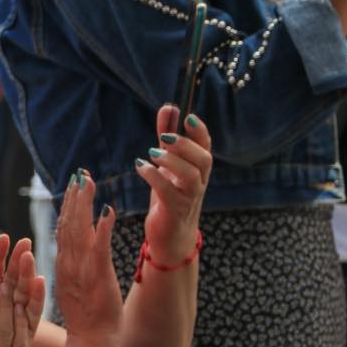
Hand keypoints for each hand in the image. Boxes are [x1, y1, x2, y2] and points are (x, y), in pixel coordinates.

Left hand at [0, 234, 44, 346]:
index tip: (4, 239)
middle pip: (9, 282)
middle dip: (15, 262)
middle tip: (25, 241)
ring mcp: (11, 328)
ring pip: (21, 296)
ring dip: (26, 275)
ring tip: (31, 256)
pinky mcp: (21, 342)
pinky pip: (31, 318)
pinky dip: (35, 300)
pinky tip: (40, 282)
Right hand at [53, 170, 121, 339]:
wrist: (91, 341)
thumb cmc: (87, 318)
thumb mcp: (77, 286)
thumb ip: (75, 263)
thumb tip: (81, 242)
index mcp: (64, 264)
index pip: (63, 228)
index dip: (68, 204)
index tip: (74, 183)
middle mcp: (69, 263)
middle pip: (68, 223)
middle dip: (74, 196)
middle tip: (80, 172)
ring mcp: (82, 268)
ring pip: (80, 229)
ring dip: (83, 204)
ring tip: (88, 182)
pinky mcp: (98, 276)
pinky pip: (100, 247)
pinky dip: (103, 228)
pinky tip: (108, 210)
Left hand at [135, 104, 211, 266]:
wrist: (170, 238)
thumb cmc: (170, 199)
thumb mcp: (168, 166)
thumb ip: (166, 140)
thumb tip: (168, 108)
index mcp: (198, 170)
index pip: (206, 146)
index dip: (200, 131)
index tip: (188, 117)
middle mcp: (198, 183)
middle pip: (204, 160)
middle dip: (186, 145)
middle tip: (164, 136)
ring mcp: (189, 198)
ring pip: (191, 176)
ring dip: (172, 161)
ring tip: (152, 153)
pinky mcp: (175, 212)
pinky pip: (169, 192)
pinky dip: (154, 177)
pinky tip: (140, 167)